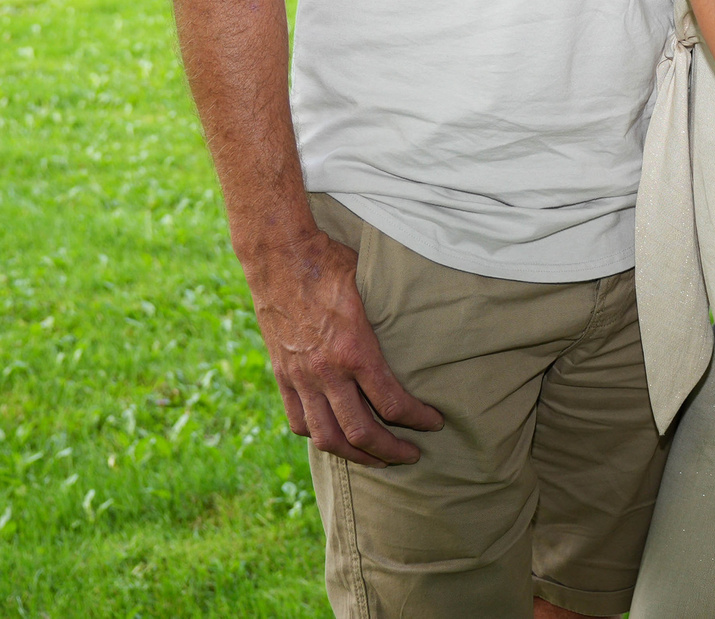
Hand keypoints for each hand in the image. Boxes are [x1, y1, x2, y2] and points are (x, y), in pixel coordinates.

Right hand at [243, 226, 443, 466]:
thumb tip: (424, 329)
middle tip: (411, 455)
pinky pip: (299, 421)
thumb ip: (391, 318)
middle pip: (361, 433)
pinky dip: (318, 436)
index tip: (434, 423)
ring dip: (355, 455)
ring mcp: (301, 377)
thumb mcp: (371, 287)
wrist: (280, 256)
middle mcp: (327, 371)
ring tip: (376, 458)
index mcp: (355, 350)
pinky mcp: (283, 375)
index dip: (418, 420)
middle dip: (391, 451)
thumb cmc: (330, 264)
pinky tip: (335, 437)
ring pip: (327, 437)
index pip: (392, 403)